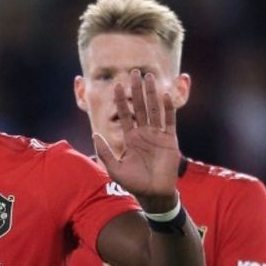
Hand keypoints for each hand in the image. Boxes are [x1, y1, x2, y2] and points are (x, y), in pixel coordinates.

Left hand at [94, 69, 179, 211]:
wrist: (154, 194)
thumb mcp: (114, 168)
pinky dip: (168, 108)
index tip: (116, 85)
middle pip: (139, 106)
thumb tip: (94, 135)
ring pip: (154, 109)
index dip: (120, 100)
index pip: (125, 114)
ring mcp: (158, 135)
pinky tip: (165, 94)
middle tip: (134, 72)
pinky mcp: (170, 140)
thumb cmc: (134, 183)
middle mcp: (144, 133)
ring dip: (151, 93)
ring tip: (148, 77)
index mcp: (130, 138)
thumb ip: (105, 152)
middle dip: (136, 90)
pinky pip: (170, 120)